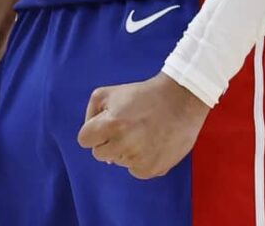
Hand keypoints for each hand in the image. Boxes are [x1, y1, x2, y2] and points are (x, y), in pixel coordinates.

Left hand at [77, 73, 209, 179]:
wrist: (180, 101)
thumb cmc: (142, 94)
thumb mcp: (107, 93)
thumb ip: (91, 114)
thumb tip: (93, 140)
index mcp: (109, 124)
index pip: (84, 140)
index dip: (93, 132)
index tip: (105, 126)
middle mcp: (123, 144)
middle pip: (100, 154)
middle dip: (108, 142)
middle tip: (125, 129)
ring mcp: (138, 159)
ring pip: (118, 162)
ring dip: (125, 151)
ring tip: (142, 133)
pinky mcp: (152, 169)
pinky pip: (135, 170)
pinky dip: (140, 160)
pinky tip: (151, 144)